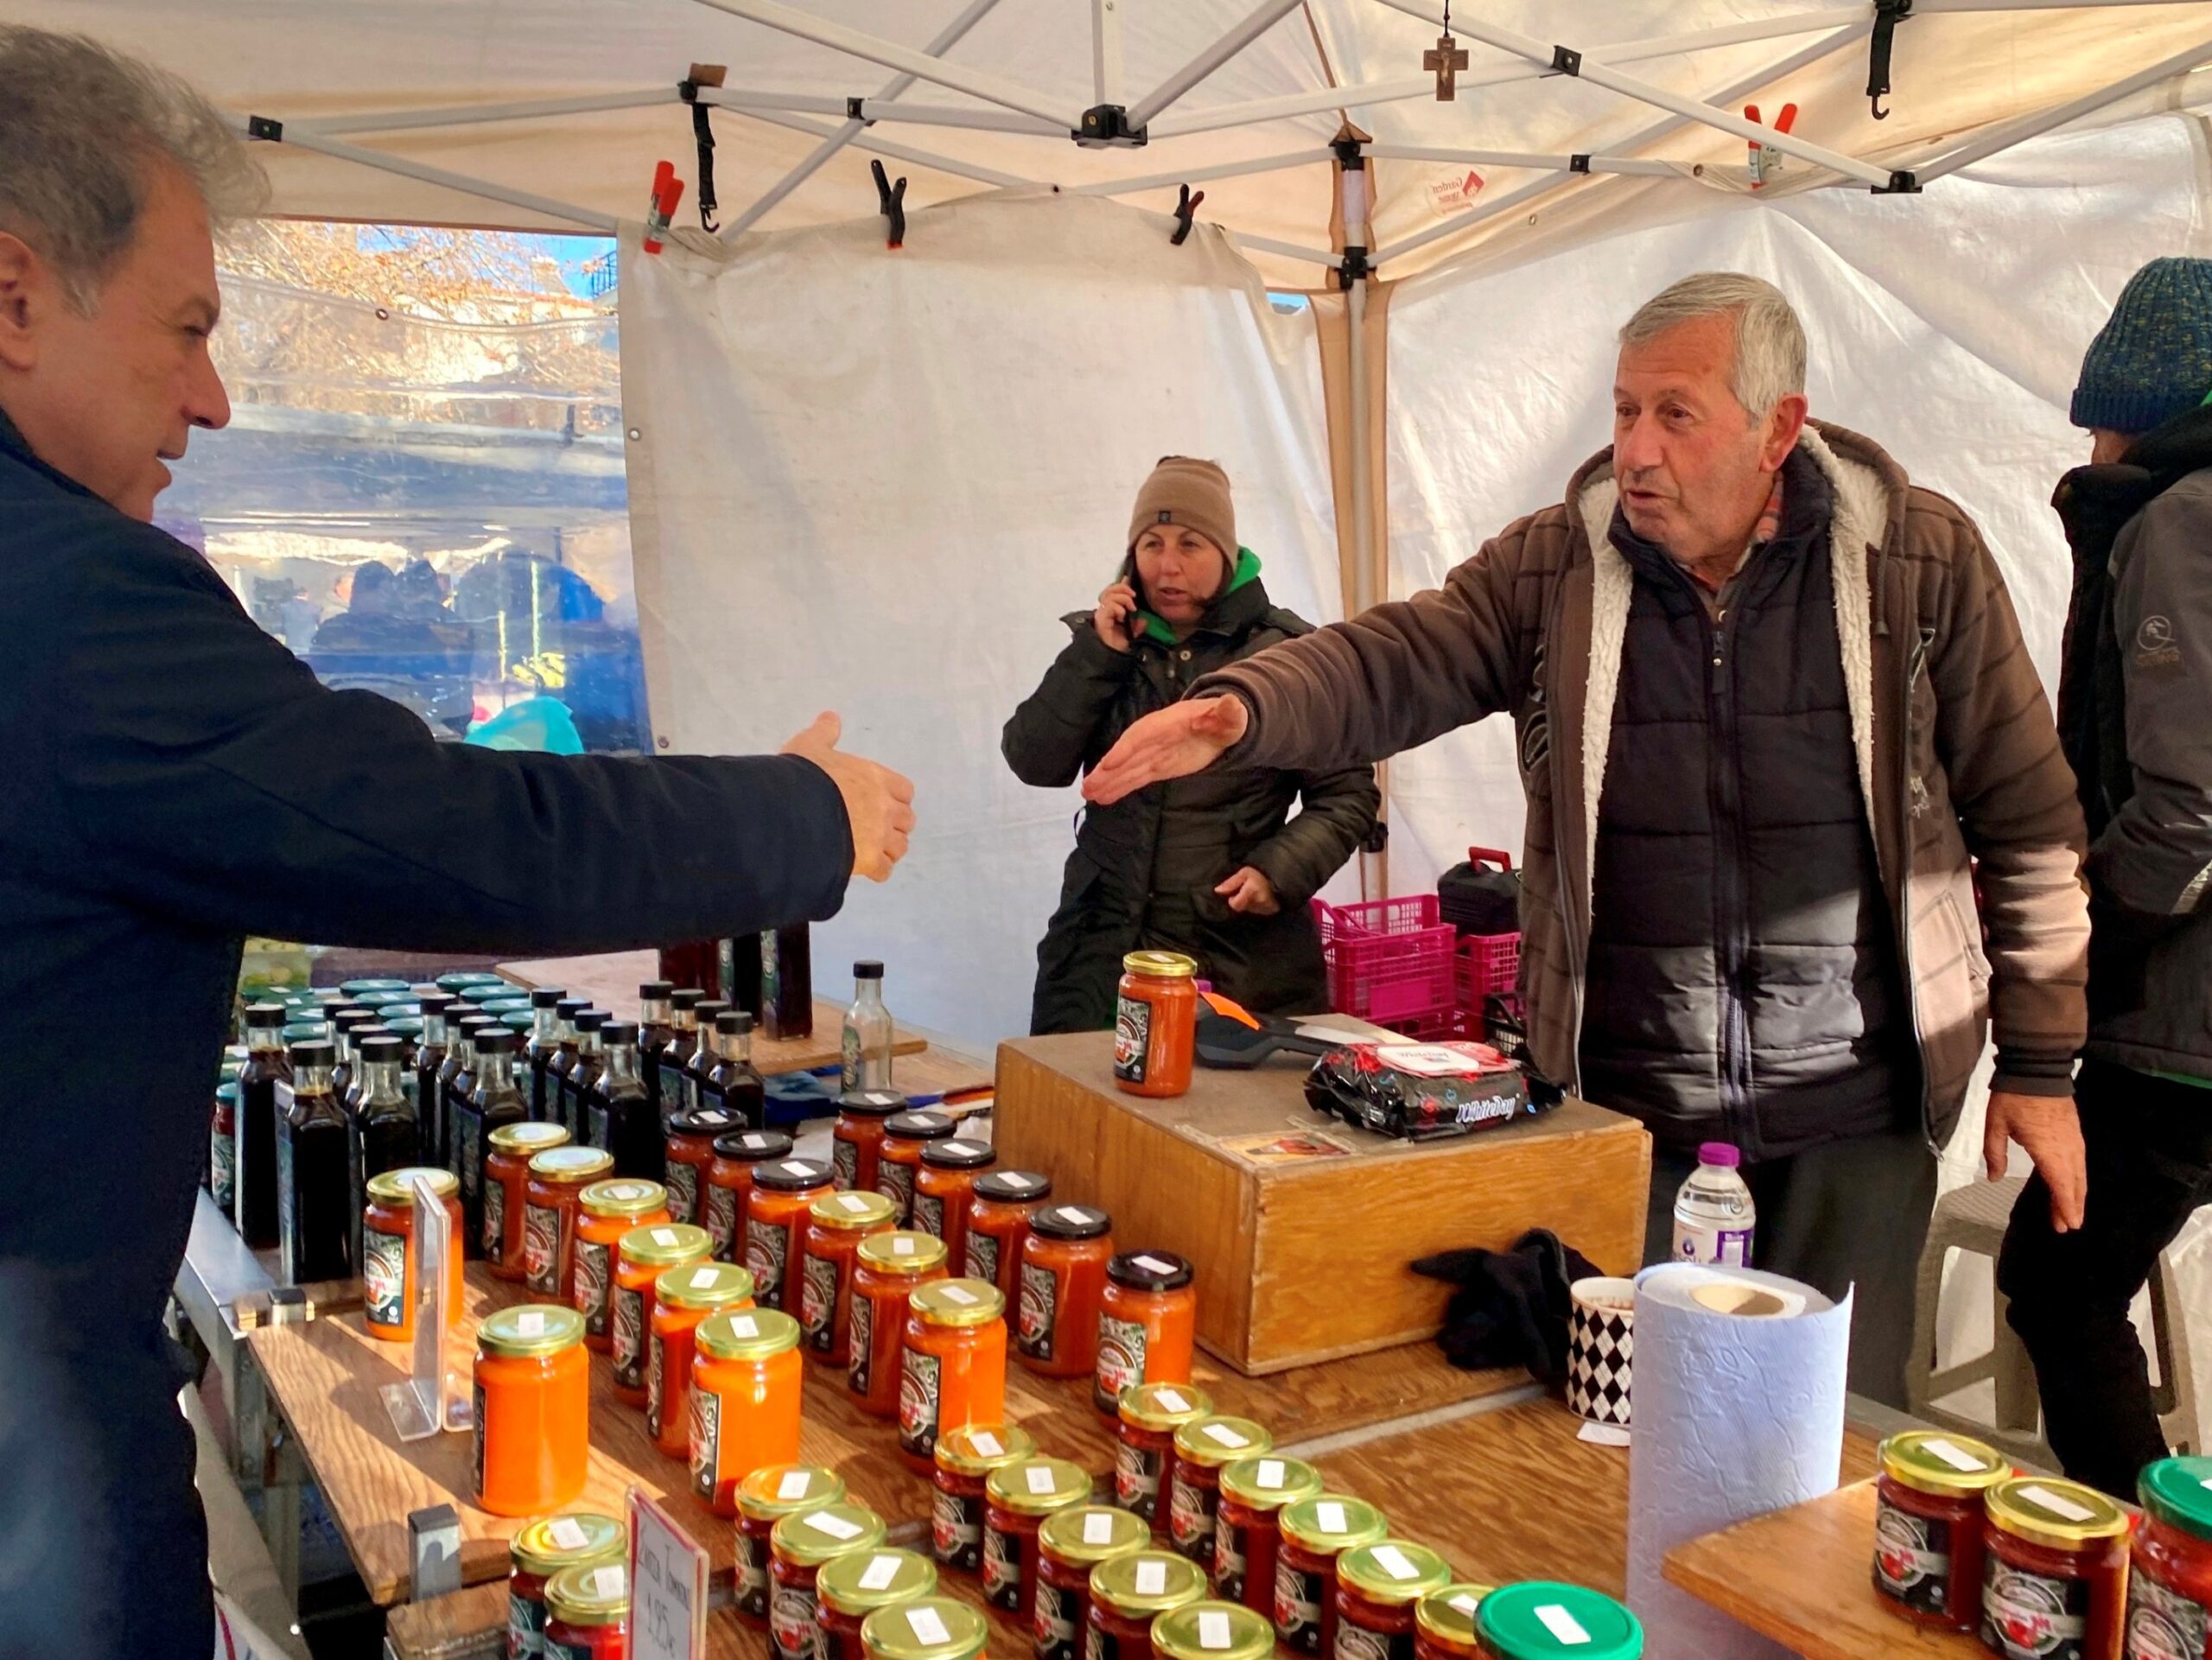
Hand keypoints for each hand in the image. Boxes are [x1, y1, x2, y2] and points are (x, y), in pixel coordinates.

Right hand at [781, 712, 915, 882]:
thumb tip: (830, 717)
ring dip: (889, 849)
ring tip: (870, 850)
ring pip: (900, 847)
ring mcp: (880, 835)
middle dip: (895, 824)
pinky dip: (876, 871)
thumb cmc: (803, 777)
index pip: (904, 790)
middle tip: (874, 828)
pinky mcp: (869, 861)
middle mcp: (884, 807)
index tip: (881, 802)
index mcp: (875, 778)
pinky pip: (884, 871)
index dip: (895, 798)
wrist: (793, 812)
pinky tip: (862, 868)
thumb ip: (823, 733)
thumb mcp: (809, 747)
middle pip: (907, 820)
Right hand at [1082, 695, 1248, 804]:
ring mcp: (1154, 753)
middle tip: (1088, 786)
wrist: (1221, 725)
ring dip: (1107, 781)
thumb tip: (1232, 703)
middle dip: (1107, 770)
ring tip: (1087, 794)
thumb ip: (1229, 712)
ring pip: (1127, 768)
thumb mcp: (1231, 716)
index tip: (1108, 763)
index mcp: (1169, 724)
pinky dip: (1119, 787)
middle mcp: (1155, 738)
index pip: (1143, 735)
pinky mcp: (1156, 766)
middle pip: (1127, 754)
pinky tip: (1102, 798)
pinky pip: (1135, 777)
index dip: (1126, 749)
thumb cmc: (1226, 719)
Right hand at [1094, 582, 1139, 652]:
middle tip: (1133, 595)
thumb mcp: (1134, 632)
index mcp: (1112, 610)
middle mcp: (1105, 610)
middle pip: (1110, 589)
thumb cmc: (1120, 645)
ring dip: (1123, 598)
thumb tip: (1144, 619)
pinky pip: (1108, 606)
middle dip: (1123, 588)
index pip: (1114, 591)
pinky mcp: (1101, 619)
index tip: (1130, 581)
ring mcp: (1102, 614)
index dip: (1122, 584)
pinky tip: (1122, 616)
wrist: (1113, 656)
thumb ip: (1137, 624)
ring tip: (1131, 608)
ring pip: (1109, 595)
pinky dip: (1118, 608)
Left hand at [1215, 867, 1279, 915]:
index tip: (1235, 893)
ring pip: (1249, 910)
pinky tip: (1260, 898)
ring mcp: (1266, 909)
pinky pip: (1257, 912)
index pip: (1235, 905)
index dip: (1233, 900)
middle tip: (1246, 891)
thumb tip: (1217, 890)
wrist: (1282, 878)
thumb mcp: (1244, 873)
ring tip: (1254, 893)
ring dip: (1249, 903)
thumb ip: (1231, 883)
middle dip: (1241, 900)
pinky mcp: (1271, 912)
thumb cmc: (1262, 874)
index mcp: (1252, 891)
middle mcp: (1259, 902)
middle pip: (1241, 908)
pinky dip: (1256, 906)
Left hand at [1984, 1090, 2086, 1231]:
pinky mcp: (2076, 1133)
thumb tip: (1994, 1177)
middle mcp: (2066, 1149)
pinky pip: (2080, 1162)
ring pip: (2080, 1174)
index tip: (2067, 1224)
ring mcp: (2074, 1140)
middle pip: (2074, 1183)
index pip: (2060, 1185)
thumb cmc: (2013, 1098)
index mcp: (2048, 1150)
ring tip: (2071, 1212)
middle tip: (2067, 1226)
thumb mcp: (1995, 1126)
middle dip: (2071, 1206)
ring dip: (2077, 1194)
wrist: (2037, 1069)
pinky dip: (2078, 1178)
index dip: (2064, 1206)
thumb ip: (1995, 1154)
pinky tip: (2072, 1185)